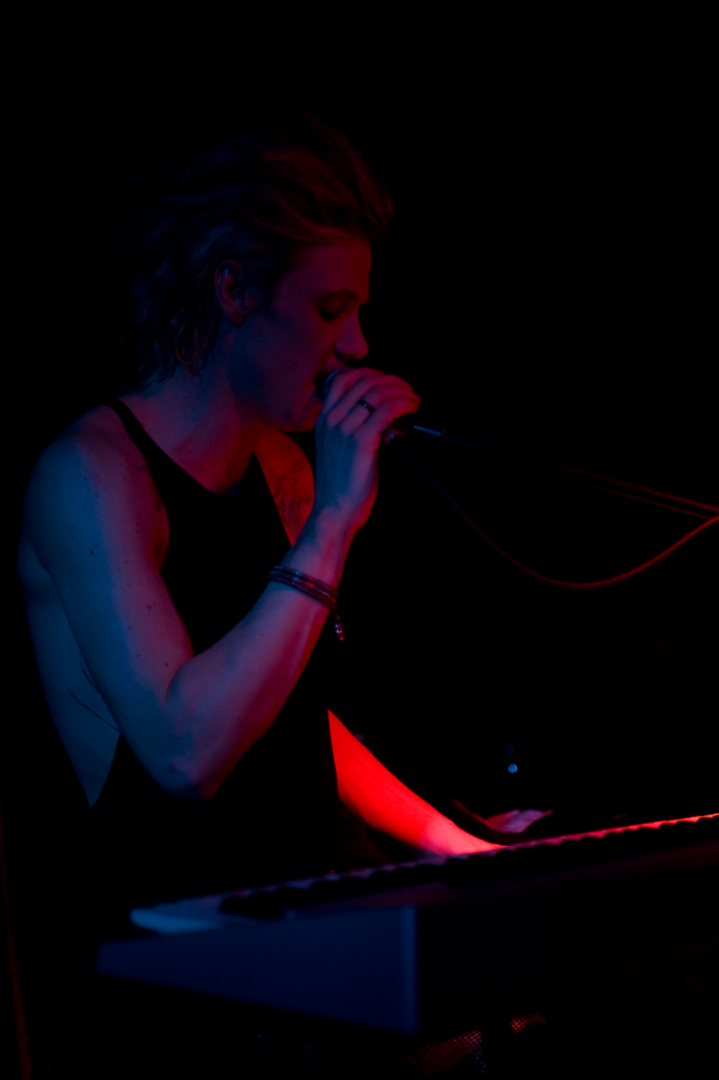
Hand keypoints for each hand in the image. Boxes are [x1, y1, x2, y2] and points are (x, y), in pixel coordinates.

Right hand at [311, 367, 419, 535]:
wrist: (334, 509)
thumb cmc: (338, 486)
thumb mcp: (334, 449)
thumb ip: (346, 429)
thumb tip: (374, 415)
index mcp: (323, 420)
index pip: (342, 380)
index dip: (368, 374)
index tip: (385, 379)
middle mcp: (332, 420)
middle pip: (365, 383)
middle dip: (391, 381)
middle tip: (407, 390)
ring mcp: (345, 429)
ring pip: (378, 393)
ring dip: (401, 391)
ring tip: (413, 400)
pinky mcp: (362, 440)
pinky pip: (387, 410)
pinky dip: (404, 404)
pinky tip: (411, 409)